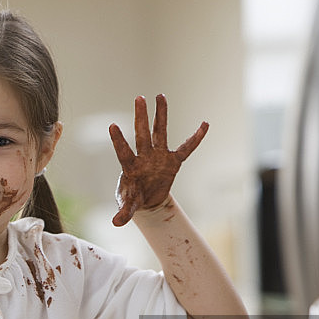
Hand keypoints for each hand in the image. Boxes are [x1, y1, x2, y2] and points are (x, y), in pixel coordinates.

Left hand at [108, 94, 206, 225]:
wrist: (146, 200)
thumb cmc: (133, 199)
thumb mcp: (128, 206)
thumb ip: (124, 212)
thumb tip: (116, 223)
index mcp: (130, 167)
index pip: (123, 151)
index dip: (118, 140)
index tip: (113, 125)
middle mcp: (144, 157)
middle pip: (141, 134)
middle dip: (141, 117)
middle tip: (139, 97)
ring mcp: (159, 156)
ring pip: (159, 132)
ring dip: (160, 115)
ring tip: (160, 95)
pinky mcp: (173, 161)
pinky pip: (187, 148)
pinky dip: (196, 138)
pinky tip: (205, 125)